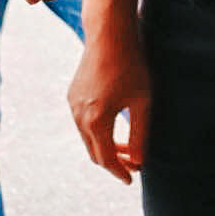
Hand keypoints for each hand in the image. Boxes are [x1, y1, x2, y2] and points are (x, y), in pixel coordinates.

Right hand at [69, 25, 151, 182]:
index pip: (106, 158)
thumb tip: (139, 161)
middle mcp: (78, 116)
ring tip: (127, 148)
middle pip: (94, 152)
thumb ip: (140, 134)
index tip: (132, 179)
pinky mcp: (72, 96)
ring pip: (87, 138)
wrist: (109, 36)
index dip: (120, 171)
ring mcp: (72, 106)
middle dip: (113, 161)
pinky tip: (114, 127)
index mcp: (96, 121)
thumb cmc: (131, 67)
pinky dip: (97, 132)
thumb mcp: (142, 102)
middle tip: (134, 164)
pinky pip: (83, 123)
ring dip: (105, 146)